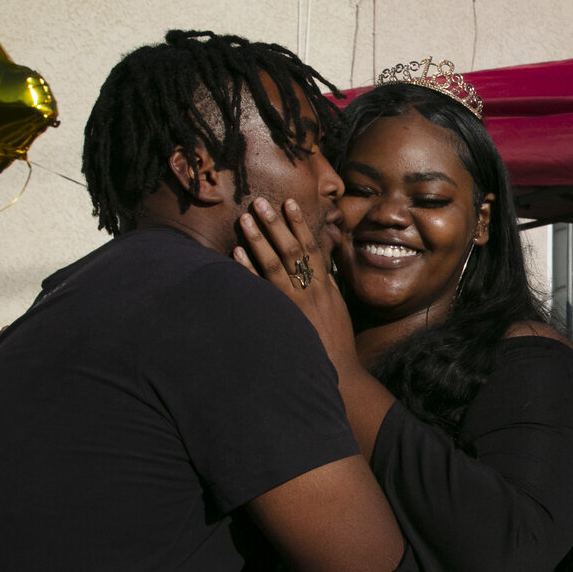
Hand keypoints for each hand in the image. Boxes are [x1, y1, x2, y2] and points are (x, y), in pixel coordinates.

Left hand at [234, 196, 353, 366]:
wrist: (335, 369)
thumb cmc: (335, 337)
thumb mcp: (336, 305)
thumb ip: (327, 282)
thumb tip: (321, 263)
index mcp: (323, 284)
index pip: (311, 246)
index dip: (299, 223)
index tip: (289, 202)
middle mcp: (308, 290)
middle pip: (291, 249)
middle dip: (275, 224)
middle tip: (260, 202)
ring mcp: (292, 302)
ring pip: (274, 264)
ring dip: (258, 239)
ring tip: (245, 218)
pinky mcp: (279, 316)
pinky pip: (260, 289)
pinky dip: (248, 270)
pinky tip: (235, 253)